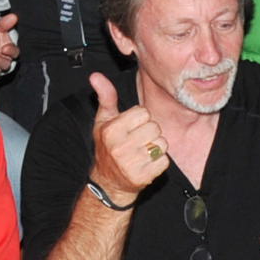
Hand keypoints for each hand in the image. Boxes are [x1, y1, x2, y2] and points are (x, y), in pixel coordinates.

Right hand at [86, 72, 172, 200]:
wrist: (108, 183)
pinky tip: (146, 164)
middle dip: (150, 133)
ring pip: (162, 143)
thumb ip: (105, 97)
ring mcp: (131, 163)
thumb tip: (95, 76)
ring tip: (142, 152)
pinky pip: (165, 161)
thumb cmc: (107, 148)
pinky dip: (159, 163)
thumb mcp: (103, 121)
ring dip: (156, 148)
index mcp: (111, 130)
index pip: (143, 113)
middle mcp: (120, 147)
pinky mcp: (143, 177)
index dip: (140, 120)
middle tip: (137, 142)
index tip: (131, 129)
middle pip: (154, 127)